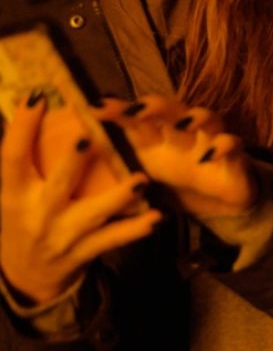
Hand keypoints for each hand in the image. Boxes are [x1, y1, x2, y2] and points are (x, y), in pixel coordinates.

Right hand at [0, 92, 156, 304]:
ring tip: (142, 180)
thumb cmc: (24, 219)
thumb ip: (25, 161)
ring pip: (94, 213)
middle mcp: (37, 214)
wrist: (27, 276)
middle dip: (71, 162)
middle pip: (57, 185)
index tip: (38, 97)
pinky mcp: (84, 251)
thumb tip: (32, 105)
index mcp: (14, 193)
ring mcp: (62, 235)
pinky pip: (112, 239)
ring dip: (119, 197)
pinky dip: (135, 229)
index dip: (22, 128)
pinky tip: (157, 218)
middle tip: (87, 137)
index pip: (13, 157)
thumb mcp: (15, 193)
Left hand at [95, 96, 256, 218]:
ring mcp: (210, 142)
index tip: (95, 107)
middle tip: (136, 111)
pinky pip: (232, 144)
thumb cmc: (181, 183)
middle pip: (172, 110)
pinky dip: (223, 146)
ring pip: (207, 118)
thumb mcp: (146, 176)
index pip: (138, 118)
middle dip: (154, 107)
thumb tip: (78, 153)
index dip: (119, 111)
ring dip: (195, 118)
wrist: (222, 204)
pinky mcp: (234, 157)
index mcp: (159, 138)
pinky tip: (210, 154)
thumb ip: (120, 163)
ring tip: (183, 124)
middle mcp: (184, 134)